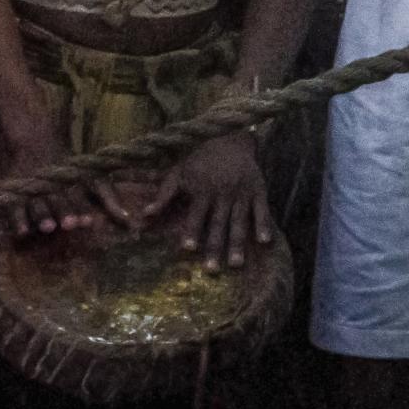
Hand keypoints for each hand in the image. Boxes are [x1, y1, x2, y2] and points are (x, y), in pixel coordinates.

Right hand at [0, 120, 126, 237]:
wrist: (37, 144)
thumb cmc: (73, 174)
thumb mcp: (93, 179)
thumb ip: (109, 198)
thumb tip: (128, 219)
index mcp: (75, 180)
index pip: (80, 194)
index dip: (86, 207)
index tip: (89, 222)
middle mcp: (55, 185)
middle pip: (60, 199)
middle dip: (67, 211)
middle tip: (71, 225)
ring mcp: (34, 189)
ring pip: (39, 203)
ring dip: (44, 215)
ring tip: (48, 228)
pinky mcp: (14, 194)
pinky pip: (14, 207)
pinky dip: (18, 219)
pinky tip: (23, 232)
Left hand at [141, 135, 274, 268]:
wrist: (231, 139)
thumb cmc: (200, 160)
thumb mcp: (179, 172)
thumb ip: (164, 194)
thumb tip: (144, 214)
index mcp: (203, 191)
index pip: (196, 215)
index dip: (192, 231)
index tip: (188, 249)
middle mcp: (223, 194)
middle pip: (219, 224)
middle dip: (215, 247)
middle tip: (212, 270)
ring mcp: (242, 193)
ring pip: (240, 221)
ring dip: (238, 243)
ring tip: (236, 264)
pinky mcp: (258, 190)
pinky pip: (262, 210)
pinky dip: (264, 225)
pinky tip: (264, 242)